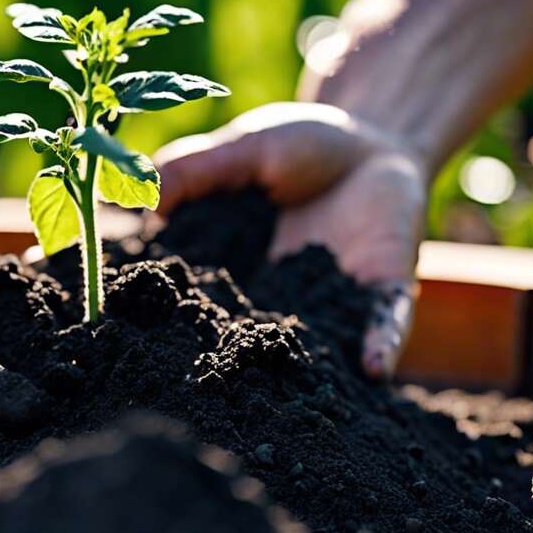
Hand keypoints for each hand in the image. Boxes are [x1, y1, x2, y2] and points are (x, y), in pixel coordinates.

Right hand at [155, 102, 425, 377]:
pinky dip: (381, 344)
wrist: (375, 134)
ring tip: (281, 397)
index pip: (204, 298)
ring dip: (301, 368)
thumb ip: (196, 168)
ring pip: (317, 344)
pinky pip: (386, 322)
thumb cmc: (302, 144)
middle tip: (209, 381)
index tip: (152, 332)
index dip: (180, 314)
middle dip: (236, 359)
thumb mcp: (244, 148)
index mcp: (238, 268)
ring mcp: (335, 298)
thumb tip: (146, 202)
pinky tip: (375, 365)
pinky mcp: (384, 289)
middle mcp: (283, 296)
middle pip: (255, 336)